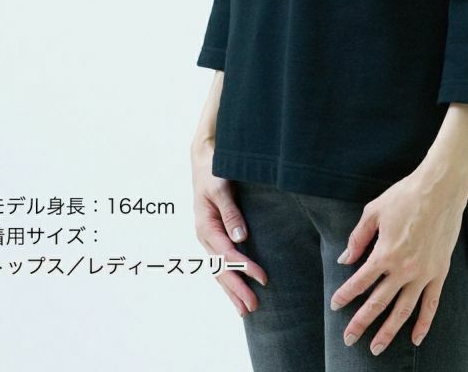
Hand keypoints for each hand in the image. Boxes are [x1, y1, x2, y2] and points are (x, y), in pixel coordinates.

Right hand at [191, 137, 267, 315]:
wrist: (203, 158)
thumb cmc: (213, 171)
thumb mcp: (221, 188)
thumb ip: (231, 212)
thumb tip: (241, 239)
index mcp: (205, 226)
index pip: (228, 255)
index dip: (246, 269)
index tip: (264, 279)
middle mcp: (204, 235)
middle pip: (221, 269)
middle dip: (237, 290)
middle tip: (253, 308)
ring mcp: (207, 236)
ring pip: (218, 270)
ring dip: (231, 289)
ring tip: (244, 309)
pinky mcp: (212, 233)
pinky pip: (219, 261)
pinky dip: (227, 277)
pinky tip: (235, 287)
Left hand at [329, 160, 467, 353]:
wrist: (440, 189)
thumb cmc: (405, 196)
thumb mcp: (374, 211)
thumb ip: (358, 238)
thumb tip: (345, 259)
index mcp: (384, 253)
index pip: (360, 281)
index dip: (345, 294)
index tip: (335, 304)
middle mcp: (403, 269)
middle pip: (378, 303)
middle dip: (361, 322)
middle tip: (348, 338)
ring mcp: (423, 273)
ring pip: (403, 310)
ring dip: (388, 331)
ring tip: (375, 348)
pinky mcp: (439, 272)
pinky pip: (431, 304)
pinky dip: (424, 323)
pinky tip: (415, 338)